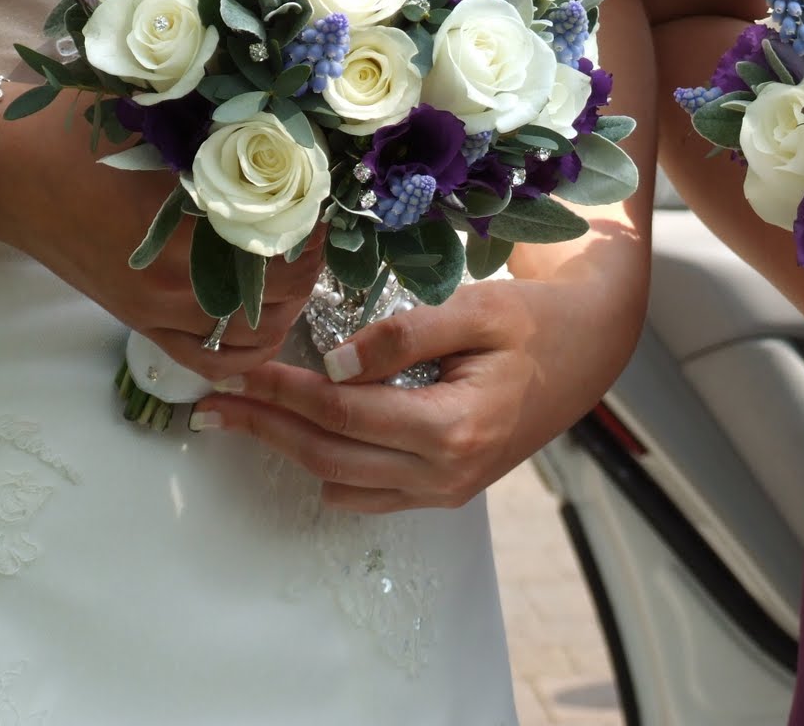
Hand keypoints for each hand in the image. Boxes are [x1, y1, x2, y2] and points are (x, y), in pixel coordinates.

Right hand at [0, 84, 326, 378]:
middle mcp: (175, 278)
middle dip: (310, 266)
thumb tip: (294, 126)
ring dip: (288, 309)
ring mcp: (155, 309)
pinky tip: (265, 323)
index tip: (323, 196)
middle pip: (279, 294)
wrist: (3, 169)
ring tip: (295, 272)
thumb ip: (220, 125)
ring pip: (252, 338)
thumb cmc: (76, 127)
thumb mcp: (156, 110)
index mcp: (184, 221)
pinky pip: (209, 362)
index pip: (282, 241)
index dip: (315, 223)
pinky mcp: (138, 323)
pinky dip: (247, 354)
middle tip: (316, 232)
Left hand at [193, 271, 643, 511]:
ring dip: (289, 448)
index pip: (343, 413)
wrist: (591, 351)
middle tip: (211, 403)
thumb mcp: (477, 309)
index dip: (282, 392)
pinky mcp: (448, 489)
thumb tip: (333, 362)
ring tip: (243, 417)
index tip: (235, 370)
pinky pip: (371, 493)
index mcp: (453, 427)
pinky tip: (305, 436)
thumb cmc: (536, 322)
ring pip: (342, 482)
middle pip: (329, 456)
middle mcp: (446, 472)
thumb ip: (403, 335)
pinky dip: (329, 467)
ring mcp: (447, 489)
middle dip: (265, 427)